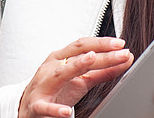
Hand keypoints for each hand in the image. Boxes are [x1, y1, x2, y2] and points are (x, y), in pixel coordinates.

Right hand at [18, 37, 133, 117]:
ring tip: (92, 60)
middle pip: (76, 56)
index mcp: (60, 58)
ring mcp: (43, 85)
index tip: (121, 44)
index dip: (102, 43)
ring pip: (60, 73)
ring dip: (76, 66)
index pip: (82, 45)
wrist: (28, 110)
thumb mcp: (80, 80)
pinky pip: (45, 107)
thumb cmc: (55, 91)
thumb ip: (102, 71)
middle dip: (99, 52)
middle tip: (120, 51)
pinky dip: (56, 110)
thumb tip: (126, 60)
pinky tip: (66, 111)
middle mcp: (51, 68)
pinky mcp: (37, 105)